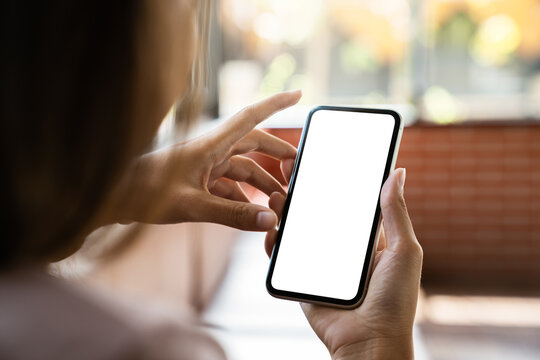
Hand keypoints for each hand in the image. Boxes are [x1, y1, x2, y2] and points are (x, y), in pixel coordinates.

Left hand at [112, 90, 301, 230]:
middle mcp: (210, 150)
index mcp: (211, 145)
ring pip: (242, 168)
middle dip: (277, 154)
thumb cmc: (144, 193)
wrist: (114, 198)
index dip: (276, 104)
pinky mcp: (197, 180)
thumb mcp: (193, 205)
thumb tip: (267, 219)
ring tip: (278, 200)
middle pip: (253, 144)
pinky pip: (228, 185)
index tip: (298, 94)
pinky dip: (242, 196)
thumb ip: (232, 214)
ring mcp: (204, 165)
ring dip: (261, 182)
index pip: (250, 118)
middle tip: (296, 167)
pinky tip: (250, 211)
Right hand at [265, 168, 422, 359]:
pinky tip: (272, 228)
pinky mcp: (301, 279)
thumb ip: (396, 213)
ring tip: (278, 194)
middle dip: (303, 191)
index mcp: (366, 239)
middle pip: (317, 212)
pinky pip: (283, 257)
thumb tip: (397, 172)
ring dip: (285, 211)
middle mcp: (340, 248)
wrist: (369, 343)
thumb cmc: (395, 301)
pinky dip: (274, 242)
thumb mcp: (405, 251)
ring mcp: (319, 263)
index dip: (334, 180)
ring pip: (297, 231)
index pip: (346, 202)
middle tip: (290, 168)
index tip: (322, 158)